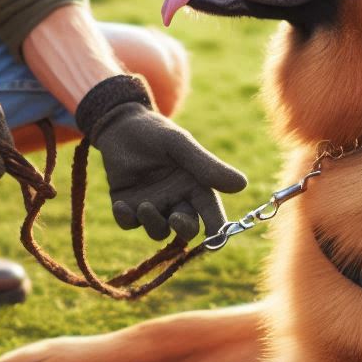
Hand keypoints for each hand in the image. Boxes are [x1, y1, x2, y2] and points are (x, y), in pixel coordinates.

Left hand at [76, 76, 246, 240]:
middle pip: (186, 229)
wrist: (119, 124)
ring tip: (143, 205)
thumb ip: (206, 165)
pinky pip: (129, 224)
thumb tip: (242, 184)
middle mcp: (176, 200)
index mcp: (195, 186)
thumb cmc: (155, 131)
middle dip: (183, 228)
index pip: (211, 214)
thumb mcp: (180, 144)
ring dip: (152, 223)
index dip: (217, 229)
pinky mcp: (128, 206)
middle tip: (175, 218)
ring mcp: (152, 205)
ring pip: (158, 231)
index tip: (216, 237)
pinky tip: (121, 205)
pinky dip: (126, 219)